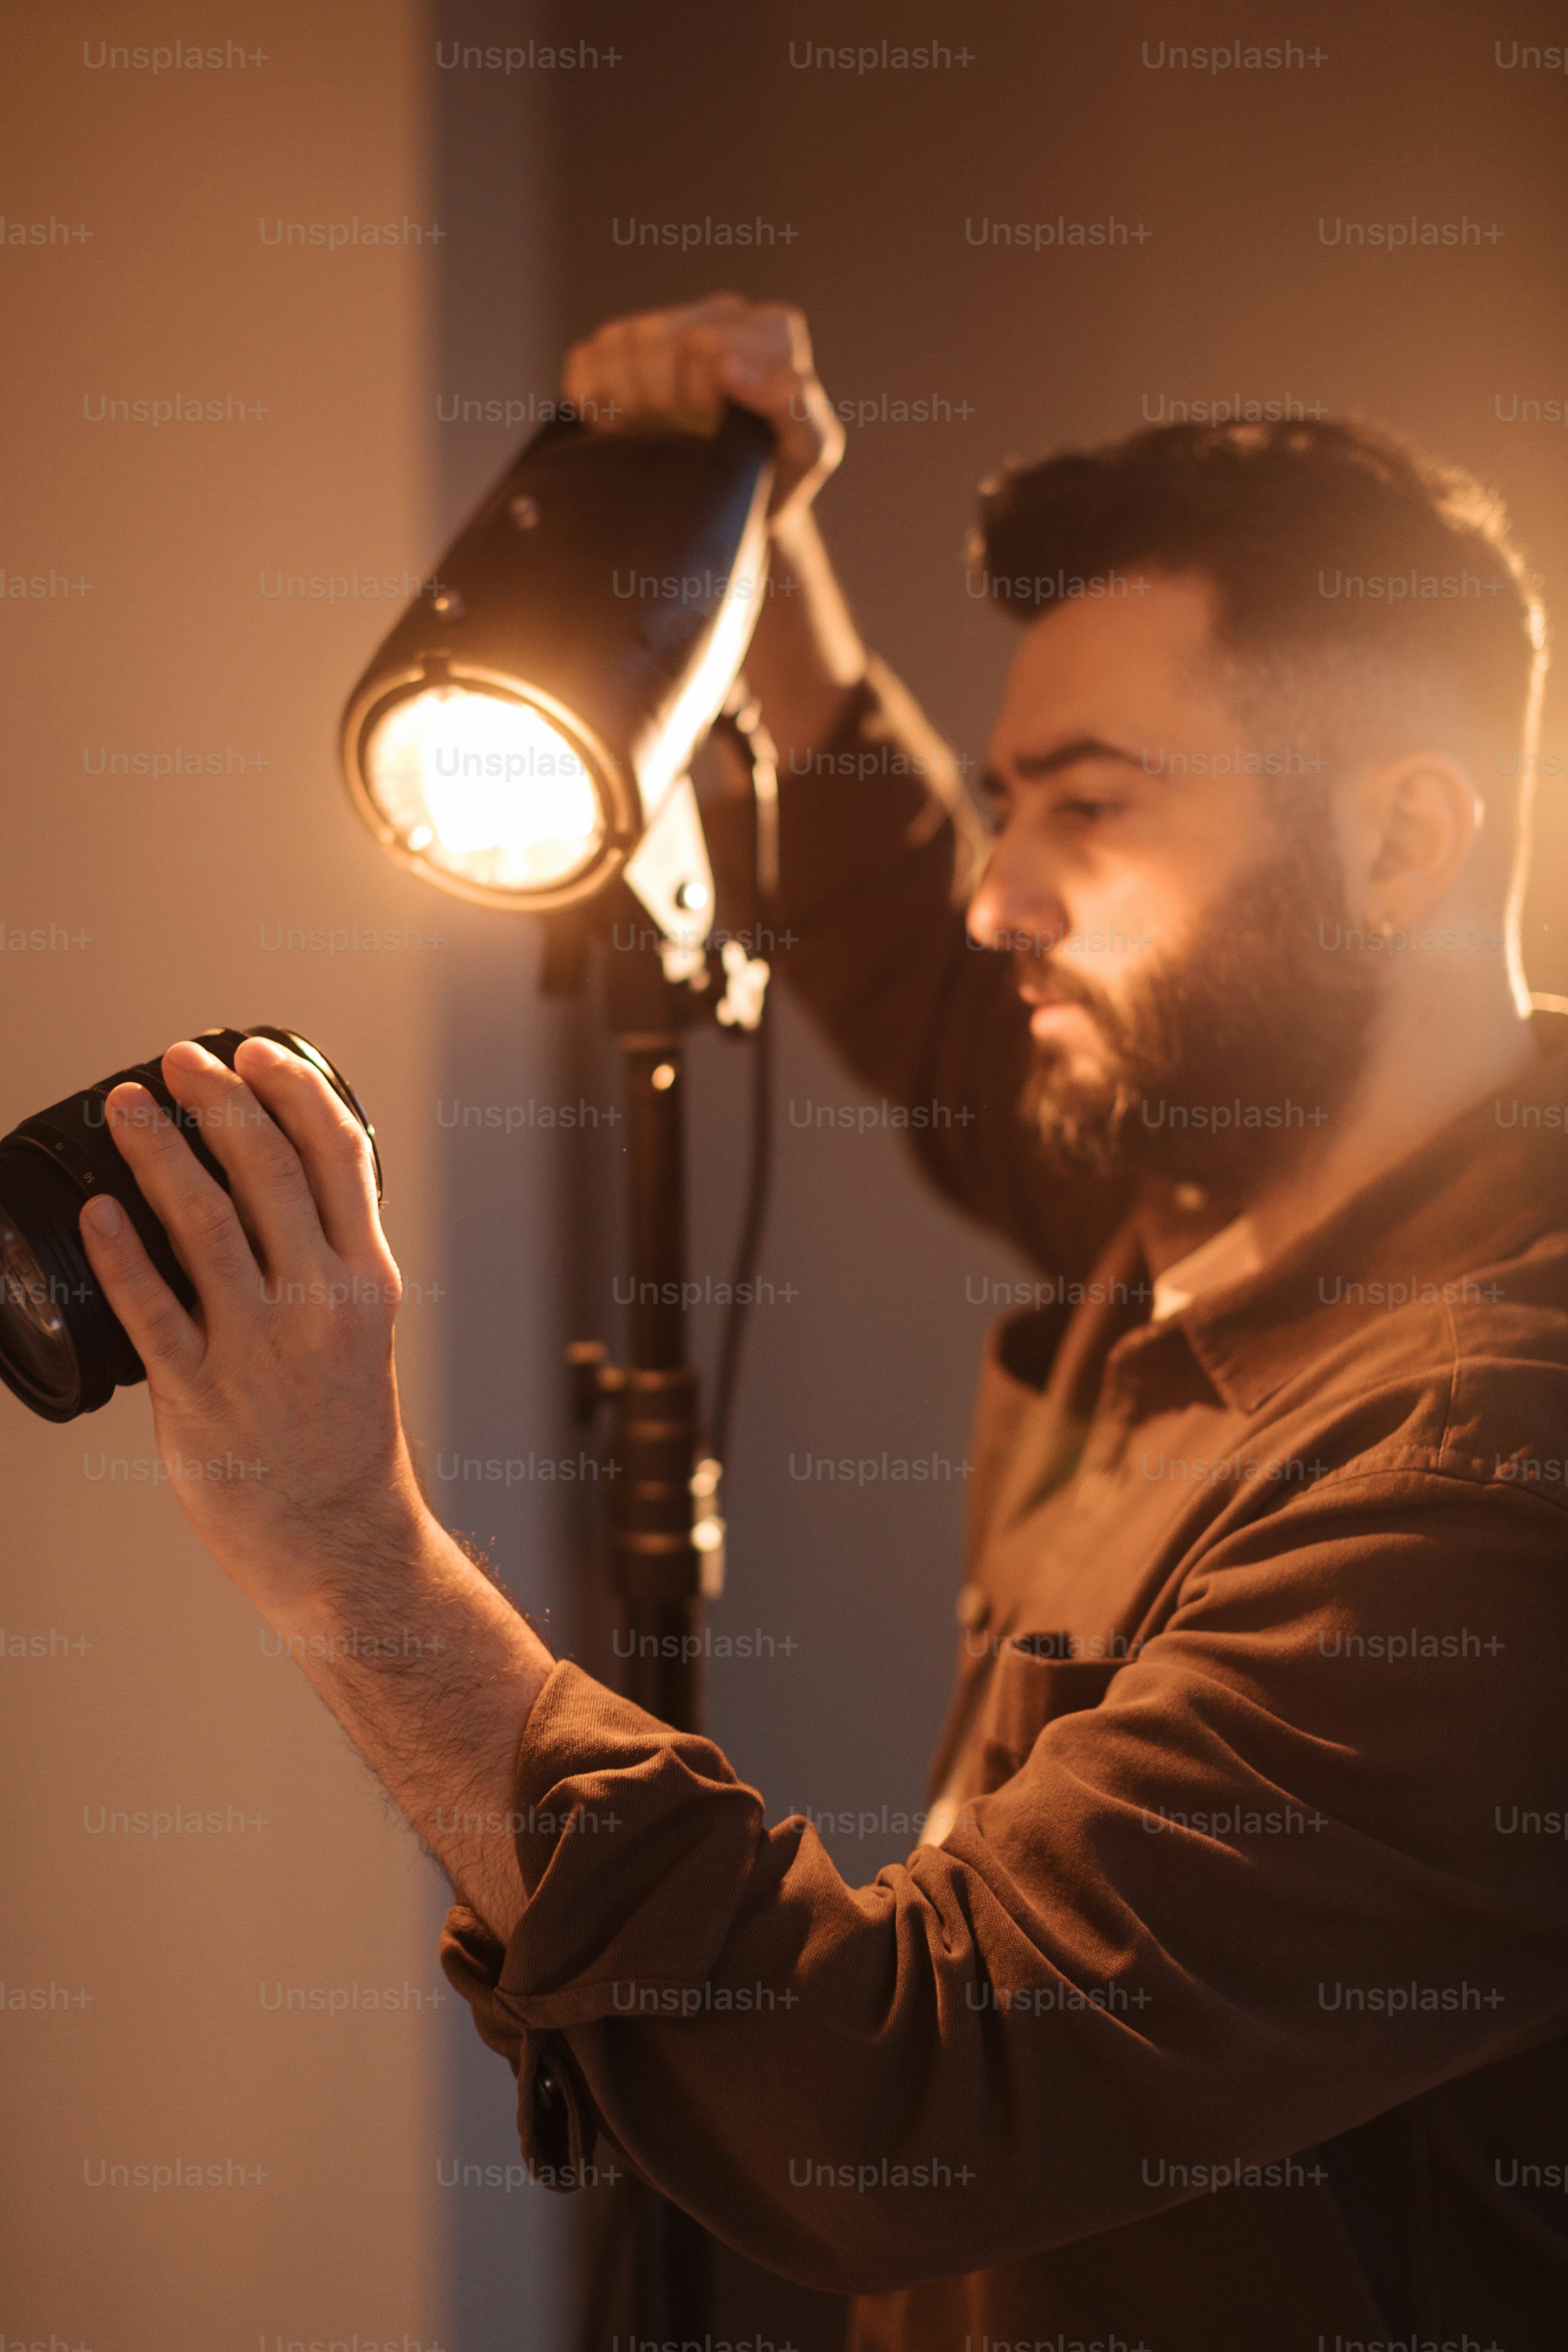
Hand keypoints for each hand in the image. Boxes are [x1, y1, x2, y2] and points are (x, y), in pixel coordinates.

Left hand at [76, 1035, 428, 1625]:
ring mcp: (261, 1348)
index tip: (253, 1050)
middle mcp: (320, 1302)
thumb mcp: (363, 1326)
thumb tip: (278, 1176)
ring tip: (127, 1108)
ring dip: (159, 1152)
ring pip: (205, 1223)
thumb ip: (327, 1253)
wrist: (342, 1539)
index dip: (292, 1087)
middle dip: (219, 1099)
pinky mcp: (203, 1396)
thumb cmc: (343, 1433)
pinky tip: (99, 1212)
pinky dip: (122, 1254)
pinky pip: (153, 1312)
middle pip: (269, 1168)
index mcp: (367, 1278)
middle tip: (178, 1060)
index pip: (338, 1153)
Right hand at [562, 292, 844, 526]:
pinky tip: (622, 428)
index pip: (705, 343)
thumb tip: (727, 367)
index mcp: (772, 331)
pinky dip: (593, 401)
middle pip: (656, 338)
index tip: (717, 430)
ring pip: (620, 343)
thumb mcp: (809, 450)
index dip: (701, 394)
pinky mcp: (621, 349)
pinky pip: (588, 358)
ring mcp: (669, 327)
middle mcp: (722, 316)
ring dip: (628, 401)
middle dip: (663, 398)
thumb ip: (793, 403)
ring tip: (655, 431)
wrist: (740, 506)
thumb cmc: (779, 475)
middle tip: (683, 434)